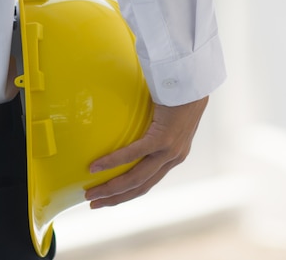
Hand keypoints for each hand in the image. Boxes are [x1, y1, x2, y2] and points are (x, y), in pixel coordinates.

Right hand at [84, 96, 208, 208]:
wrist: (194, 82)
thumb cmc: (178, 93)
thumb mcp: (167, 117)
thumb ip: (152, 126)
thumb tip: (126, 122)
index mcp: (174, 156)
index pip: (148, 183)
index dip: (127, 194)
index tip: (108, 198)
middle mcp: (173, 158)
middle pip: (140, 187)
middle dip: (115, 198)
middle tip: (93, 203)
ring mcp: (169, 151)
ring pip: (136, 179)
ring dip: (111, 188)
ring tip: (91, 193)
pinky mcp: (163, 139)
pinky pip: (134, 154)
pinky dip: (112, 162)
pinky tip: (96, 167)